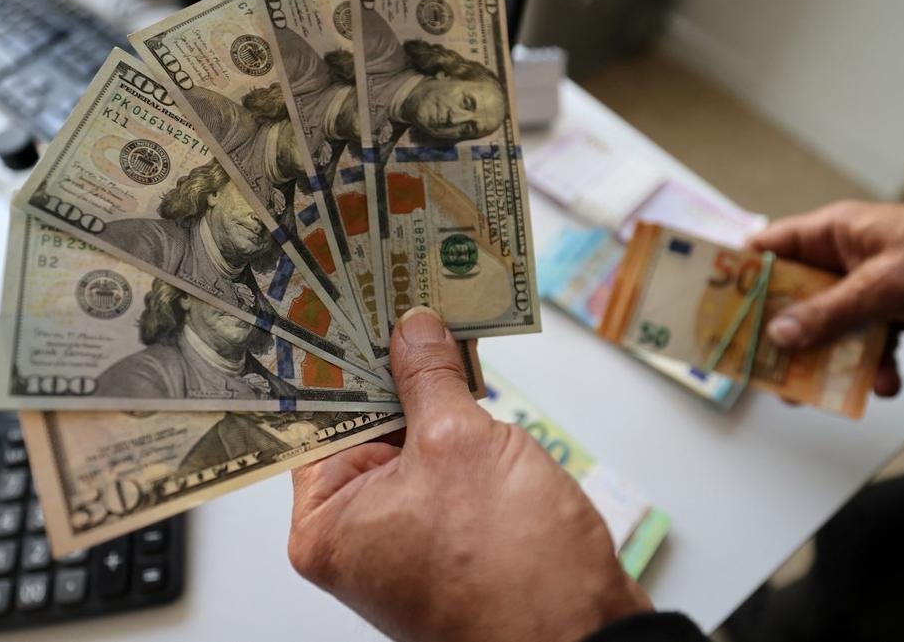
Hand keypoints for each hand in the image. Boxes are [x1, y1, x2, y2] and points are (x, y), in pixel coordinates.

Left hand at [287, 307, 649, 641]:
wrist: (585, 637)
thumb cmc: (511, 572)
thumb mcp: (460, 445)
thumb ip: (430, 378)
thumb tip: (413, 329)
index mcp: (329, 525)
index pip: (319, 419)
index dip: (337, 356)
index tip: (349, 304)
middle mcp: (358, 534)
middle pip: (362, 426)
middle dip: (386, 365)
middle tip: (396, 296)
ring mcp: (406, 536)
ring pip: (407, 441)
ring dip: (425, 388)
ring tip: (435, 319)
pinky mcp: (451, 534)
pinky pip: (441, 463)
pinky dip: (454, 421)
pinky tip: (466, 370)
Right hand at [750, 201, 903, 396]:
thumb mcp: (886, 282)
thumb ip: (832, 309)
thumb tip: (780, 333)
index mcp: (833, 233)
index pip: (768, 247)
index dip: (738, 274)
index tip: (715, 308)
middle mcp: (844, 260)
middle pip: (792, 297)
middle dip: (781, 333)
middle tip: (761, 364)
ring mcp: (868, 289)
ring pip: (828, 328)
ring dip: (829, 360)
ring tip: (819, 391)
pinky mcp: (894, 315)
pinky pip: (868, 345)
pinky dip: (873, 368)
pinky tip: (883, 384)